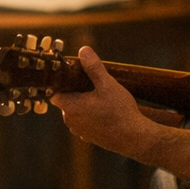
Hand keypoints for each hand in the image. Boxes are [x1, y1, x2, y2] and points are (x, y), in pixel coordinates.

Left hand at [51, 47, 189, 188]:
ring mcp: (80, 130)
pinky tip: (106, 111)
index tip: (74, 75)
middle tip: (93, 84)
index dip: (63, 82)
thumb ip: (93, 67)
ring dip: (85, 104)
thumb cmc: (120, 112)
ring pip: (76, 111)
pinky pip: (86, 121)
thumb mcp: (107, 84)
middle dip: (77, 91)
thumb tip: (83, 50)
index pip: (55, 92)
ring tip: (102, 97)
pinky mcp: (89, 137)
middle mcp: (71, 120)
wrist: (134, 138)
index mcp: (71, 107)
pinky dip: (92, 115)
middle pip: (67, 100)